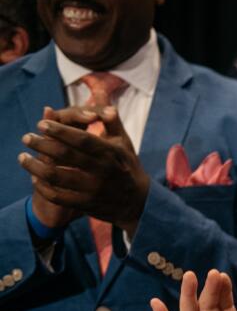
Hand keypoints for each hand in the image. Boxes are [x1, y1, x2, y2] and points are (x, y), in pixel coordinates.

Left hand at [18, 105, 149, 234]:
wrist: (140, 203)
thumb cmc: (128, 167)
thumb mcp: (125, 144)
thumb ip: (113, 124)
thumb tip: (105, 106)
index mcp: (111, 154)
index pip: (82, 139)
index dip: (60, 130)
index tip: (42, 124)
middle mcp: (103, 171)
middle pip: (65, 155)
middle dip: (41, 144)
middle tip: (27, 138)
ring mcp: (94, 190)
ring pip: (57, 176)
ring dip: (35, 166)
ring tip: (23, 157)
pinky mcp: (87, 205)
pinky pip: (58, 197)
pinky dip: (42, 187)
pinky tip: (34, 178)